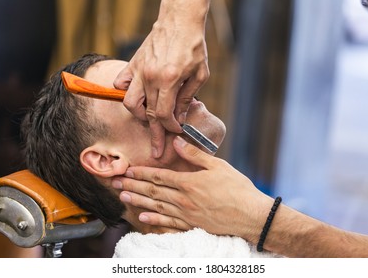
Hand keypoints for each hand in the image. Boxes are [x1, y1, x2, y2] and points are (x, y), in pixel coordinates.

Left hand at [112, 136, 273, 242]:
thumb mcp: (217, 166)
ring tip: (123, 198)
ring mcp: (186, 215)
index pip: (159, 177)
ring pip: (156, 207)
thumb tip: (176, 141)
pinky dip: (154, 220)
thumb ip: (194, 155)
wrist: (251, 216)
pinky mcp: (192, 225)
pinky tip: (142, 218)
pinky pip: (168, 223)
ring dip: (137, 202)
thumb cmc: (237, 188)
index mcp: (189, 183)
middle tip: (115, 184)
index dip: (141, 174)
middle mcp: (183, 200)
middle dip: (132, 186)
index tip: (127, 171)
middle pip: (152, 192)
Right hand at [114, 0, 209, 157]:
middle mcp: (150, 77)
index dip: (170, 128)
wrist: (180, 21)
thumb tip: (179, 119)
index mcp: (169, 80)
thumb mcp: (200, 74)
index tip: (176, 132)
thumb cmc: (193, 47)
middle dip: (155, 133)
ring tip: (149, 119)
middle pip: (149, 114)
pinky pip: (121, 84)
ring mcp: (139, 70)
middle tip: (157, 149)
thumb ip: (187, 98)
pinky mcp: (133, 64)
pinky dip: (127, 94)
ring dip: (140, 115)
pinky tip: (138, 98)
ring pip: (130, 103)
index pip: (164, 114)